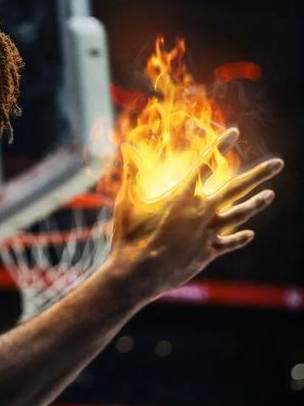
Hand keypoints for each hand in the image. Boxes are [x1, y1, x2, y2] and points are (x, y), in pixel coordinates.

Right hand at [110, 127, 283, 298]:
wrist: (137, 272)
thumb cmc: (129, 235)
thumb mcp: (128, 201)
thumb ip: (132, 172)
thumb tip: (126, 146)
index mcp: (182, 195)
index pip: (206, 163)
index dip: (221, 146)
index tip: (235, 133)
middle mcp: (201, 211)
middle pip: (237, 188)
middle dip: (260, 174)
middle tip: (279, 164)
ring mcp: (207, 232)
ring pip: (239, 214)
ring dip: (256, 203)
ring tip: (270, 195)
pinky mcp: (208, 251)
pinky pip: (229, 242)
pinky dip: (239, 238)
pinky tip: (250, 234)